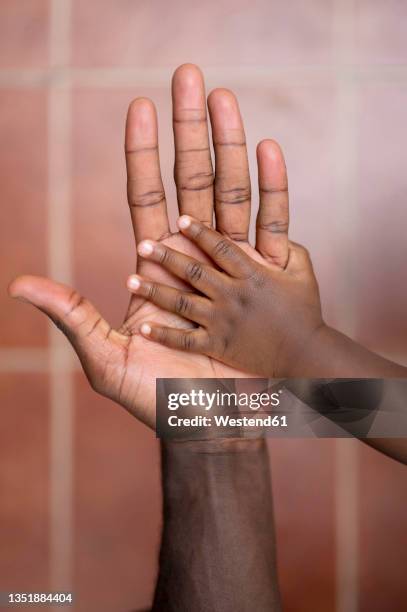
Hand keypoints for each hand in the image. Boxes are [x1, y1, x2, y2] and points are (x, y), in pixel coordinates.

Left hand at [8, 64, 288, 426]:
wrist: (211, 425)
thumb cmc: (158, 401)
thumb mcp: (107, 360)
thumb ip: (72, 317)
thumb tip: (18, 284)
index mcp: (154, 268)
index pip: (145, 197)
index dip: (142, 154)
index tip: (141, 108)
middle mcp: (193, 258)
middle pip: (190, 182)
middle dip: (189, 131)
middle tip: (190, 79)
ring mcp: (231, 264)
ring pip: (231, 193)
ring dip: (229, 146)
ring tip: (228, 100)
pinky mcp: (264, 281)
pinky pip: (270, 226)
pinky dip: (271, 188)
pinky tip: (269, 152)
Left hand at [126, 214, 322, 377]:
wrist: (307, 360)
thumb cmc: (306, 317)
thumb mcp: (304, 275)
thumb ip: (289, 251)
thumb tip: (278, 233)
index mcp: (251, 276)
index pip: (220, 247)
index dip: (199, 232)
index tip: (180, 219)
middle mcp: (232, 296)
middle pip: (193, 271)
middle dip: (166, 257)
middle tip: (143, 245)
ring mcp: (222, 322)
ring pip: (182, 303)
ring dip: (154, 291)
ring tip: (131, 280)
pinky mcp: (218, 346)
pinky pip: (186, 341)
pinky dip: (165, 336)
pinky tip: (143, 329)